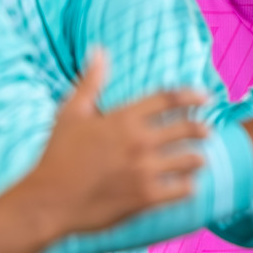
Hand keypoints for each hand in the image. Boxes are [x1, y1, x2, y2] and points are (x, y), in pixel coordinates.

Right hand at [17, 52, 208, 236]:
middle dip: (202, 129)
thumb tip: (99, 50)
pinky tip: (186, 185)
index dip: (192, 96)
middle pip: (188, 128)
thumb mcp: (71, 114)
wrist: (46, 202)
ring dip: (197, 158)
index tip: (206, 98)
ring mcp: (145, 170)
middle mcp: (139, 141)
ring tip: (197, 160)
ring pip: (191, 159)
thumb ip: (91, 82)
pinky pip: (184, 190)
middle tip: (206, 131)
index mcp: (124, 118)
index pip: (170, 99)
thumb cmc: (56, 156)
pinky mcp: (146, 197)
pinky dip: (189, 186)